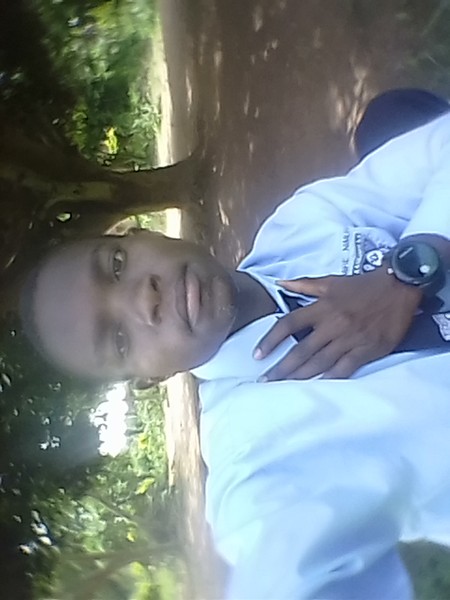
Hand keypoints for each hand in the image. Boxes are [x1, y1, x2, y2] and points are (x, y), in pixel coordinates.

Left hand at [254, 268, 422, 379]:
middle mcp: (332, 324)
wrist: (399, 286)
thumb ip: (303, 285)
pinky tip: (317, 387)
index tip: (258, 355)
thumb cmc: (363, 284)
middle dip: (281, 368)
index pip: (288, 325)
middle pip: (301, 350)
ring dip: (300, 376)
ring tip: (283, 387)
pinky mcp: (366, 350)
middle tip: (265, 380)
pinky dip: (330, 378)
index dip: (270, 341)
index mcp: (321, 307)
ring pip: (319, 362)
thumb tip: (279, 283)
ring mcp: (349, 339)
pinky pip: (345, 368)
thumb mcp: (331, 281)